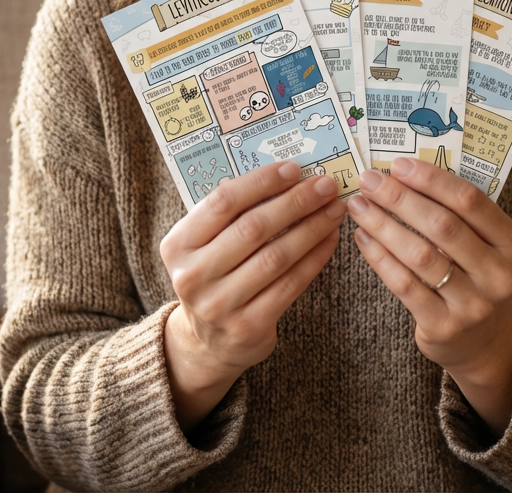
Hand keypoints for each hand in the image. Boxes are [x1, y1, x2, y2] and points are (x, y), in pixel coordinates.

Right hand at [160, 160, 344, 430]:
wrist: (209, 342)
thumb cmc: (215, 275)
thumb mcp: (206, 244)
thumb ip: (232, 214)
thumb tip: (287, 176)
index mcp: (178, 244)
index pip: (222, 202)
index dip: (261, 182)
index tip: (293, 169)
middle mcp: (193, 275)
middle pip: (253, 228)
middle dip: (296, 202)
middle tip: (325, 186)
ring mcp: (219, 305)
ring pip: (276, 256)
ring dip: (312, 228)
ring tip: (334, 209)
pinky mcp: (248, 327)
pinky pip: (290, 284)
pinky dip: (314, 258)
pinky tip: (329, 239)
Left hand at [346, 157, 511, 435]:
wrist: (481, 342)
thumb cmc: (473, 275)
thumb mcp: (482, 244)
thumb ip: (455, 212)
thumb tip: (401, 173)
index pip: (471, 200)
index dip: (431, 179)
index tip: (397, 165)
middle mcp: (499, 275)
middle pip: (443, 225)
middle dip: (400, 198)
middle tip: (369, 180)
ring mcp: (473, 304)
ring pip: (420, 255)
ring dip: (383, 225)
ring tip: (359, 205)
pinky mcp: (444, 326)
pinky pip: (404, 284)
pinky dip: (379, 257)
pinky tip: (362, 237)